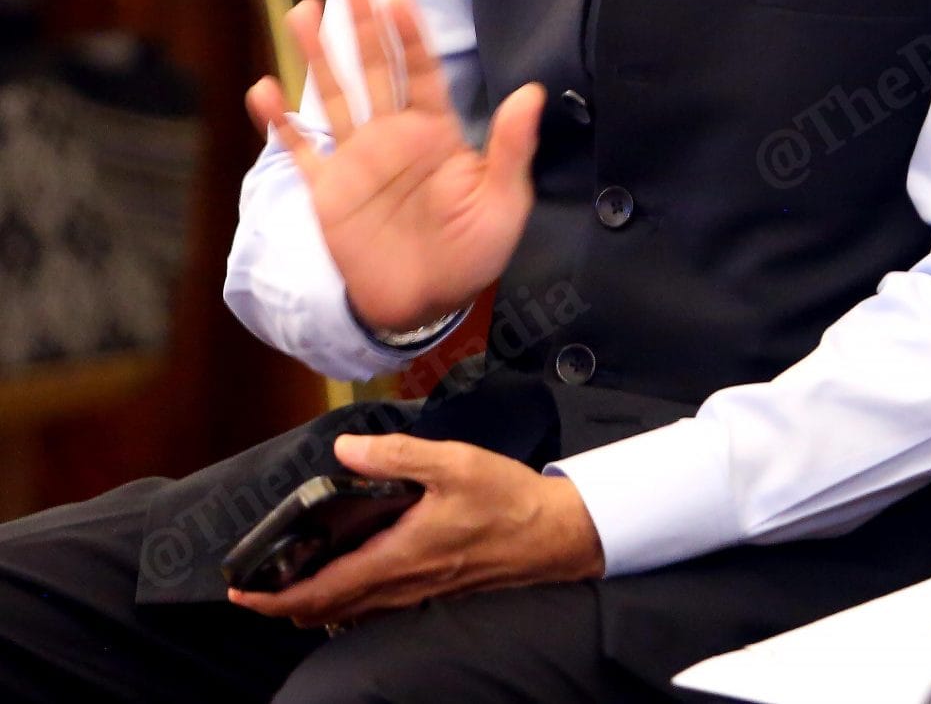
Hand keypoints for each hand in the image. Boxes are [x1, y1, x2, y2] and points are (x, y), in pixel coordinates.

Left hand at [229, 433, 603, 626]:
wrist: (556, 534)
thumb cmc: (508, 501)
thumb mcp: (454, 463)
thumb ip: (396, 456)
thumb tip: (344, 452)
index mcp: (397, 557)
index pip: (318, 592)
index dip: (273, 598)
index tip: (240, 592)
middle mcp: (400, 585)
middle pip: (325, 611)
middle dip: (283, 604)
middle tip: (254, 588)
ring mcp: (417, 594)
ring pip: (348, 611)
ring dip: (312, 603)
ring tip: (290, 582)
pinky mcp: (432, 591)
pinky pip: (374, 606)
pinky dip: (345, 600)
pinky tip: (347, 576)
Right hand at [243, 0, 544, 335]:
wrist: (428, 303)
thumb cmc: (473, 252)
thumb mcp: (504, 200)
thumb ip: (512, 146)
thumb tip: (533, 91)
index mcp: (437, 133)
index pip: (420, 71)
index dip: (410, 34)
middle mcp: (393, 136)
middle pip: (374, 67)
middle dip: (363, 22)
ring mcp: (356, 160)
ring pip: (334, 95)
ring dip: (319, 55)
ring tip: (303, 9)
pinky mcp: (328, 191)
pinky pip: (299, 150)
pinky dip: (279, 123)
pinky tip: (263, 89)